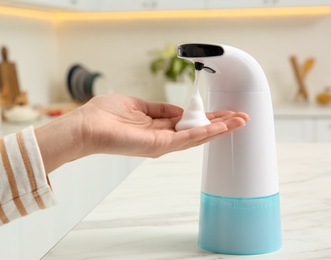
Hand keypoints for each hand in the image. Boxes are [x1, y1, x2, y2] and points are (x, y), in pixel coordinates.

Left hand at [35, 95, 248, 172]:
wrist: (88, 125)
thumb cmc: (106, 115)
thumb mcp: (139, 106)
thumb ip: (160, 109)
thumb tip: (179, 109)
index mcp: (157, 127)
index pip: (188, 123)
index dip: (207, 117)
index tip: (223, 111)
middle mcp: (162, 137)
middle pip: (198, 131)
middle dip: (220, 124)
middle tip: (242, 118)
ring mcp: (162, 144)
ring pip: (197, 137)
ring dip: (220, 129)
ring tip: (239, 121)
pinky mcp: (159, 146)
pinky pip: (187, 138)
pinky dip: (206, 132)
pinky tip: (222, 126)